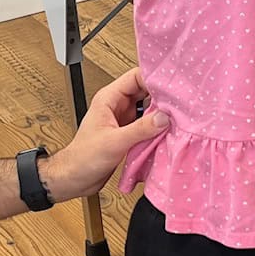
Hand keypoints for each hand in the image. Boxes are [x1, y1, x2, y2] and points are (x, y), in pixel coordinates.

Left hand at [43, 67, 169, 200]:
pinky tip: (168, 131)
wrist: (75, 178)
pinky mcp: (128, 134)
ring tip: (177, 116)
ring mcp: (123, 120)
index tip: (171, 86)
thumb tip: (163, 117)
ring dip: (160, 113)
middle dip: (162, 96)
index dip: (154, 79)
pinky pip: (147, 124)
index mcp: (109, 99)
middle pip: (145, 91)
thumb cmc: (83, 158)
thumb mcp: (114, 141)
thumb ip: (140, 129)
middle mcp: (117, 106)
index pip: (135, 77)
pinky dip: (157, 127)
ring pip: (148, 108)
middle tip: (179, 103)